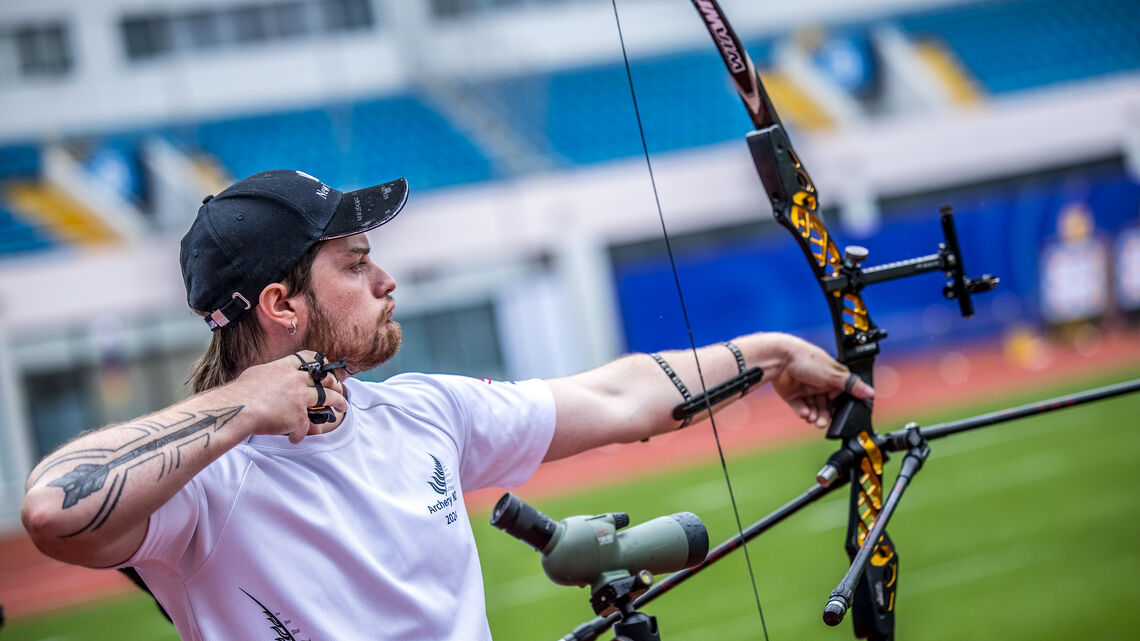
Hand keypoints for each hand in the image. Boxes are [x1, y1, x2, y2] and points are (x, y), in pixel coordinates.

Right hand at [229, 351, 347, 442]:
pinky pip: (305, 427)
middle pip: (325, 379)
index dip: (320, 363)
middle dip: (336, 384)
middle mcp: (296, 380)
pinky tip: (294, 438)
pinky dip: (300, 434)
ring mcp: (300, 398)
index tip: (326, 368)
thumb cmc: (239, 393)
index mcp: (284, 367)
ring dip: (339, 403)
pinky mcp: (298, 416)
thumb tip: (268, 379)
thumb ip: (268, 376)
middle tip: (340, 389)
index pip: (308, 359)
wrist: (237, 408)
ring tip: (343, 409)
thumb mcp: (255, 375)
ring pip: (328, 398)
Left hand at [768, 335, 873, 427]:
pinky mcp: (793, 395)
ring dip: (814, 416)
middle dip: (825, 416)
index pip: (840, 397)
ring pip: (813, 409)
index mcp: (832, 378)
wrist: (781, 360)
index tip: (839, 414)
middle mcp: (820, 384)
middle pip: (826, 406)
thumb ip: (852, 385)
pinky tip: (804, 413)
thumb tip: (870, 392)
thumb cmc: (807, 360)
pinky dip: (803, 412)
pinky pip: (800, 408)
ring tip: (812, 419)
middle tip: (822, 422)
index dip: (839, 407)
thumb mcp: (834, 374)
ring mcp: (806, 390)